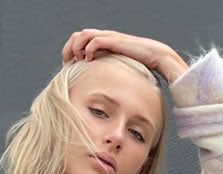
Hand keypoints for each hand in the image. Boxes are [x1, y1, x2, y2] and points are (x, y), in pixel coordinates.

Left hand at [60, 29, 185, 81]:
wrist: (155, 56)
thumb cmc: (138, 65)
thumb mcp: (117, 69)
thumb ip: (106, 71)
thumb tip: (96, 89)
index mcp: (102, 43)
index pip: (79, 40)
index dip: (70, 50)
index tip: (68, 65)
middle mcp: (104, 37)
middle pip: (77, 35)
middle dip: (69, 48)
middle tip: (67, 63)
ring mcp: (109, 38)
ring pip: (83, 35)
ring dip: (76, 47)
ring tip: (76, 61)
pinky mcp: (115, 41)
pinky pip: (96, 41)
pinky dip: (89, 49)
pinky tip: (89, 60)